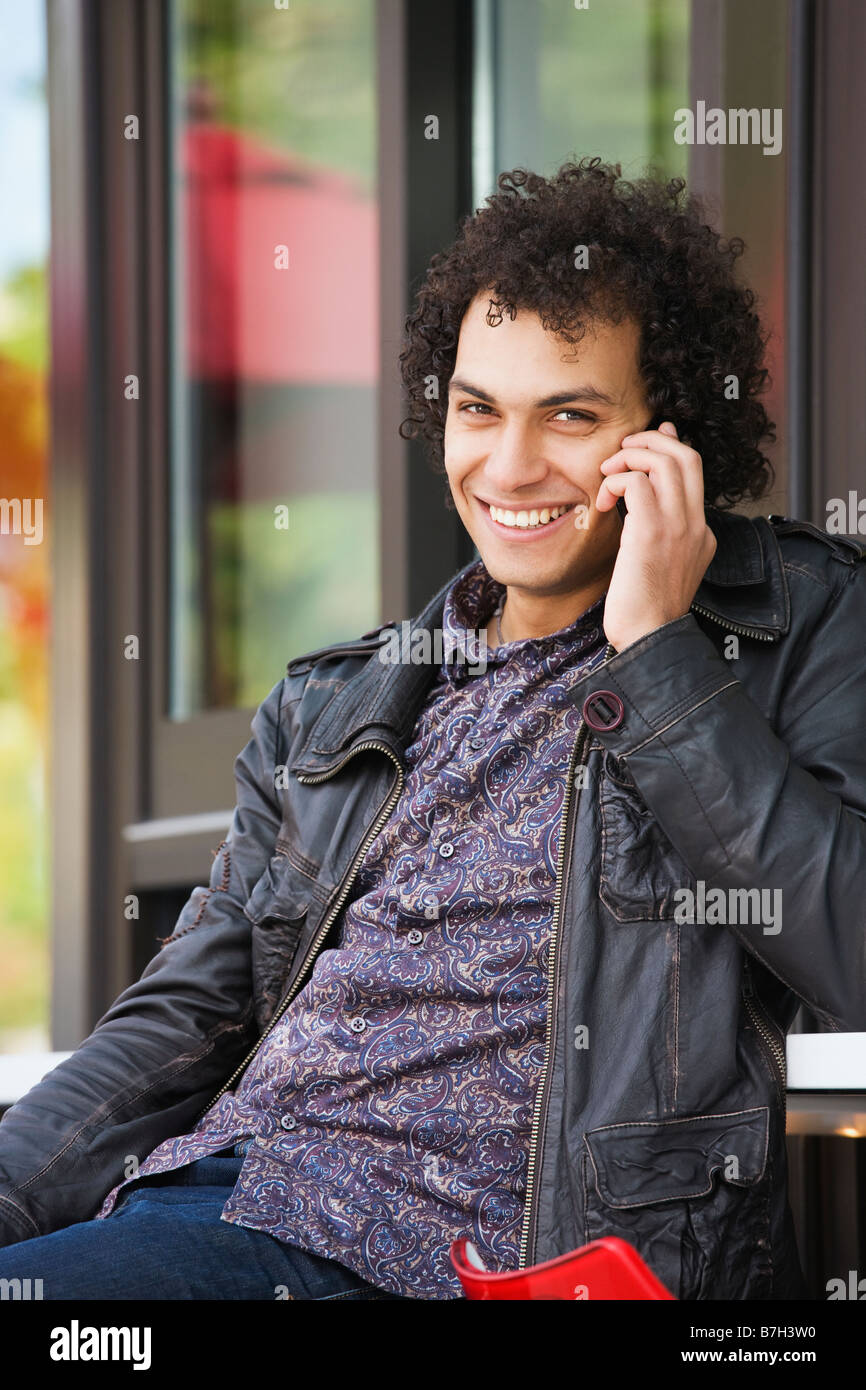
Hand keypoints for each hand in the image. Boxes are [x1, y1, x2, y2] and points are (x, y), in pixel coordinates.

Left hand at [595, 421, 716, 651]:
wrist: (651, 640)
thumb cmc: (646, 612)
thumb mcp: (661, 569)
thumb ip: (656, 536)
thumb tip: (637, 511)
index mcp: (701, 534)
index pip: (694, 473)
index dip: (670, 448)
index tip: (650, 440)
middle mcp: (696, 525)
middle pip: (687, 456)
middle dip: (651, 442)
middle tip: (623, 450)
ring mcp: (678, 527)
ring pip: (665, 461)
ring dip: (631, 456)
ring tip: (608, 473)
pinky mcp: (651, 534)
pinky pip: (636, 482)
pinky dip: (616, 481)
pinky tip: (603, 501)